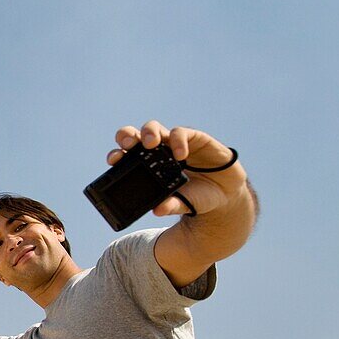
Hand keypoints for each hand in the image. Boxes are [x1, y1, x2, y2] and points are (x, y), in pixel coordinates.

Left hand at [107, 120, 247, 216]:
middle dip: (127, 136)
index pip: (126, 156)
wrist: (224, 194)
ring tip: (151, 144)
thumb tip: (157, 210)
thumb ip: (170, 205)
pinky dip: (179, 141)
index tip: (113, 160)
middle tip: (128, 145)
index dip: (117, 155)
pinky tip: (181, 155)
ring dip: (149, 132)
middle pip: (136, 136)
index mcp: (147, 166)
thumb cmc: (196, 197)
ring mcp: (174, 143)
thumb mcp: (183, 203)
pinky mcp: (194, 138)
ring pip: (154, 128)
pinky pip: (181, 133)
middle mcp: (157, 151)